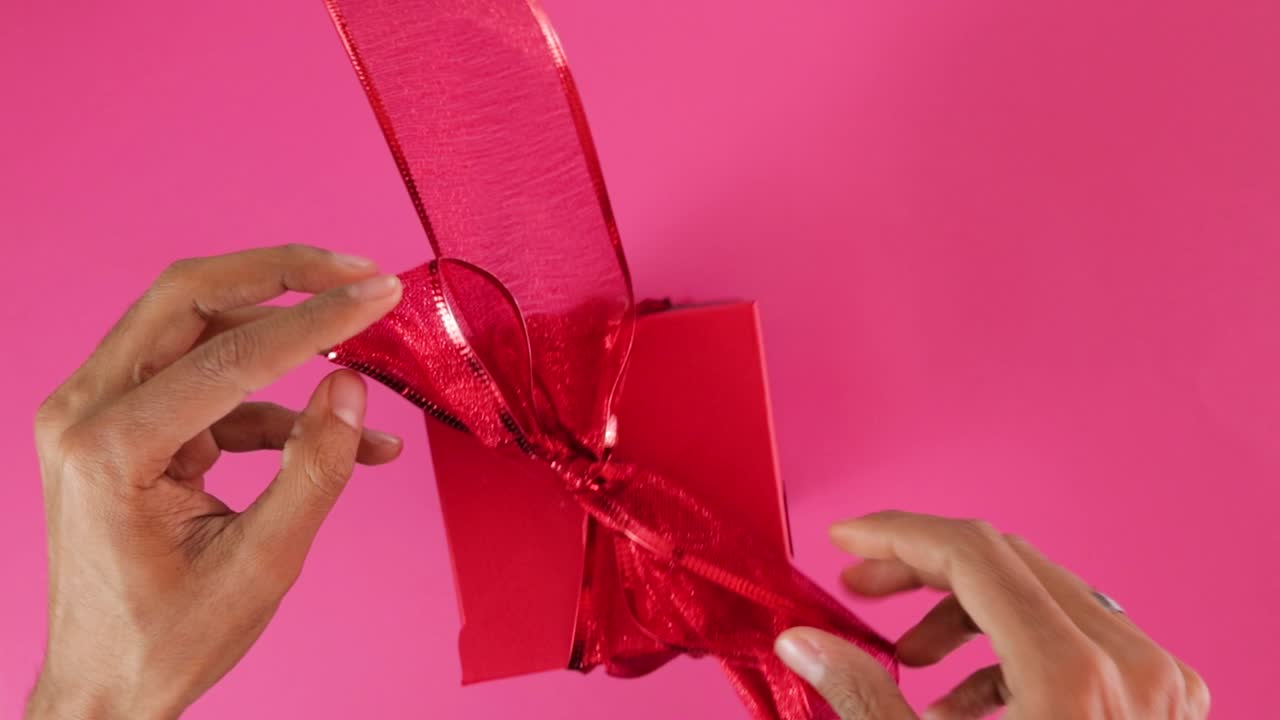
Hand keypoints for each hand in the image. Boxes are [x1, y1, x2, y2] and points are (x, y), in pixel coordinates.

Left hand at [26, 245, 404, 719]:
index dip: (315, 321)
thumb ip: (313, 470)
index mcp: (108, 449)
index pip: (227, 356)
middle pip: (188, 297)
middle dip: (282, 275)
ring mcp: (95, 413)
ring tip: (356, 334)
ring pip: (193, 323)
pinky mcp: (122, 424)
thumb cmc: (164, 639)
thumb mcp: (260, 565)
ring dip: (278, 324)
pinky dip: (270, 396)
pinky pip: (203, 381)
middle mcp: (85, 411)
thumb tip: (352, 389)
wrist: (102, 684)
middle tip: (358, 272)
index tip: (380, 295)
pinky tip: (336, 428)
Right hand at [774, 511, 1208, 718]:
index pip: (973, 553)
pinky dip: (1012, 655)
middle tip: (859, 591)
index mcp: (1074, 677)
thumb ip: (861, 696)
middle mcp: (1131, 666)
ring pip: (1044, 596)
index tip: (844, 539)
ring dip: (964, 616)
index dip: (895, 535)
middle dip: (921, 571)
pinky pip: (1079, 642)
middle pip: (1008, 563)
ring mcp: (1159, 685)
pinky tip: (962, 709)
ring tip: (909, 663)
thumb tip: (801, 642)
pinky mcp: (1166, 706)